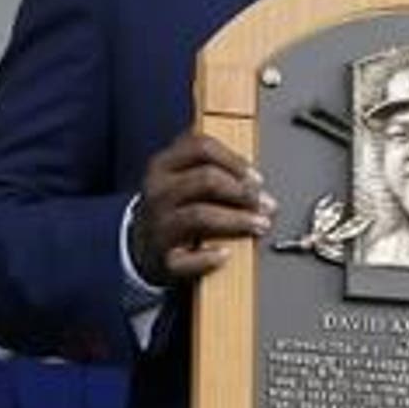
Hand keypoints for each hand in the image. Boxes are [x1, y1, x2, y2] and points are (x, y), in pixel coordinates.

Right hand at [128, 131, 276, 284]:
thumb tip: (255, 180)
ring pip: (201, 215)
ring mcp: (158, 224)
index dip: (234, 160)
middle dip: (242, 191)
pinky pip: (187, 259)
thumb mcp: (182, 175)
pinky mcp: (162, 257)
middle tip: (265, 203)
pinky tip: (225, 255)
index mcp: (164, 165)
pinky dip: (209, 257)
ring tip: (260, 224)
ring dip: (237, 220)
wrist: (143, 244)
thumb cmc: (175, 206)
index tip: (256, 177)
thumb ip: (214, 167)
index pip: (201, 148)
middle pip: (206, 180)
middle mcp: (158, 191)